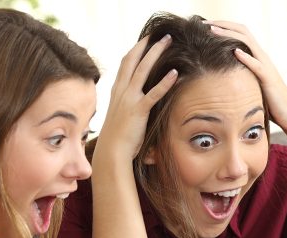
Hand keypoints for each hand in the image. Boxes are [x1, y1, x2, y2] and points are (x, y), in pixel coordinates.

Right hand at [94, 35, 177, 162]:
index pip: (125, 64)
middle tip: (160, 35)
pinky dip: (165, 82)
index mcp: (116, 92)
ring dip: (155, 53)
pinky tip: (175, 73)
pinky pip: (153, 93)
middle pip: (133, 61)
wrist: (111, 153)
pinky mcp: (138, 110)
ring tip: (168, 42)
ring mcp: (129, 100)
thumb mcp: (120, 117)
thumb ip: (127, 106)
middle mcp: (121, 92)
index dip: (136, 50)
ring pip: (142, 70)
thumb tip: (136, 105)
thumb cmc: (117, 139)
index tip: (146, 40)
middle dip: (146, 45)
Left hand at [205, 20, 286, 129]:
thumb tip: (219, 74)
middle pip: (243, 32)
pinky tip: (234, 52)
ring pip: (248, 43)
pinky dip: (246, 57)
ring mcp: (266, 66)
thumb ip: (238, 74)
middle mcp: (261, 56)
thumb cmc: (267, 100)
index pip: (239, 34)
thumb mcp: (249, 83)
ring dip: (230, 35)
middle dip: (223, 25)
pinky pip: (257, 65)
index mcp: (256, 56)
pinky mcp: (268, 78)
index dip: (223, 27)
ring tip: (213, 31)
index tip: (205, 25)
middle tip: (205, 23)